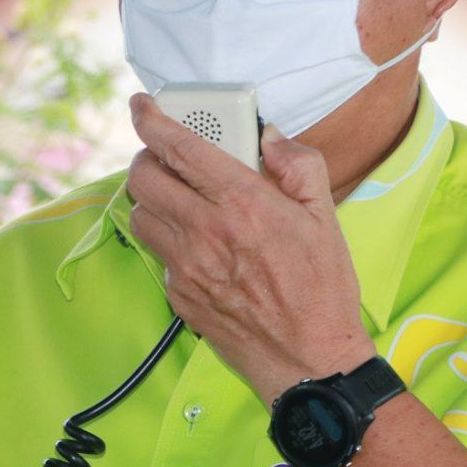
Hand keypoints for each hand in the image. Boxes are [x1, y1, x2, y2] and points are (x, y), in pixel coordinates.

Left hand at [126, 93, 375, 404]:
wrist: (309, 361)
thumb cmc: (323, 290)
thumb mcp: (326, 217)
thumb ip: (299, 166)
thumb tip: (271, 139)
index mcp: (243, 203)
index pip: (180, 147)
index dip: (152, 119)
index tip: (142, 106)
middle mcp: (206, 231)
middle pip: (144, 177)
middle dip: (148, 157)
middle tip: (168, 157)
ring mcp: (187, 266)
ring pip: (141, 214)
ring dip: (153, 198)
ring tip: (181, 198)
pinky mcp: (179, 295)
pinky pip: (159, 253)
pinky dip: (169, 239)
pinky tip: (199, 244)